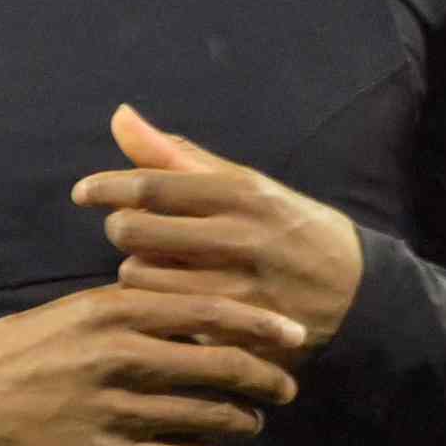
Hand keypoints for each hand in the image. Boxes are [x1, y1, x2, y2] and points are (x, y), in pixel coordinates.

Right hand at [0, 278, 304, 445]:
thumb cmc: (15, 352)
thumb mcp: (69, 313)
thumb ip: (130, 311)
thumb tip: (194, 313)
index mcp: (111, 313)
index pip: (210, 312)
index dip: (262, 324)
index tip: (296, 335)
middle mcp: (120, 359)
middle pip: (222, 367)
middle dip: (267, 379)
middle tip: (285, 387)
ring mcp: (115, 411)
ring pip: (210, 417)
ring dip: (241, 422)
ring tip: (249, 422)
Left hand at [79, 106, 367, 347]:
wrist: (361, 294)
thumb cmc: (289, 228)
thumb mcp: (247, 186)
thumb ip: (177, 157)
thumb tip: (119, 116)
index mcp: (242, 195)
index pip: (151, 185)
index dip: (105, 187)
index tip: (84, 192)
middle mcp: (240, 238)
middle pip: (133, 232)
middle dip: (123, 229)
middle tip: (137, 232)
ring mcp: (239, 287)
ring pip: (140, 276)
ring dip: (139, 272)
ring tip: (166, 267)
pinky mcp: (235, 329)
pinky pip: (162, 316)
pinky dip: (158, 306)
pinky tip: (176, 298)